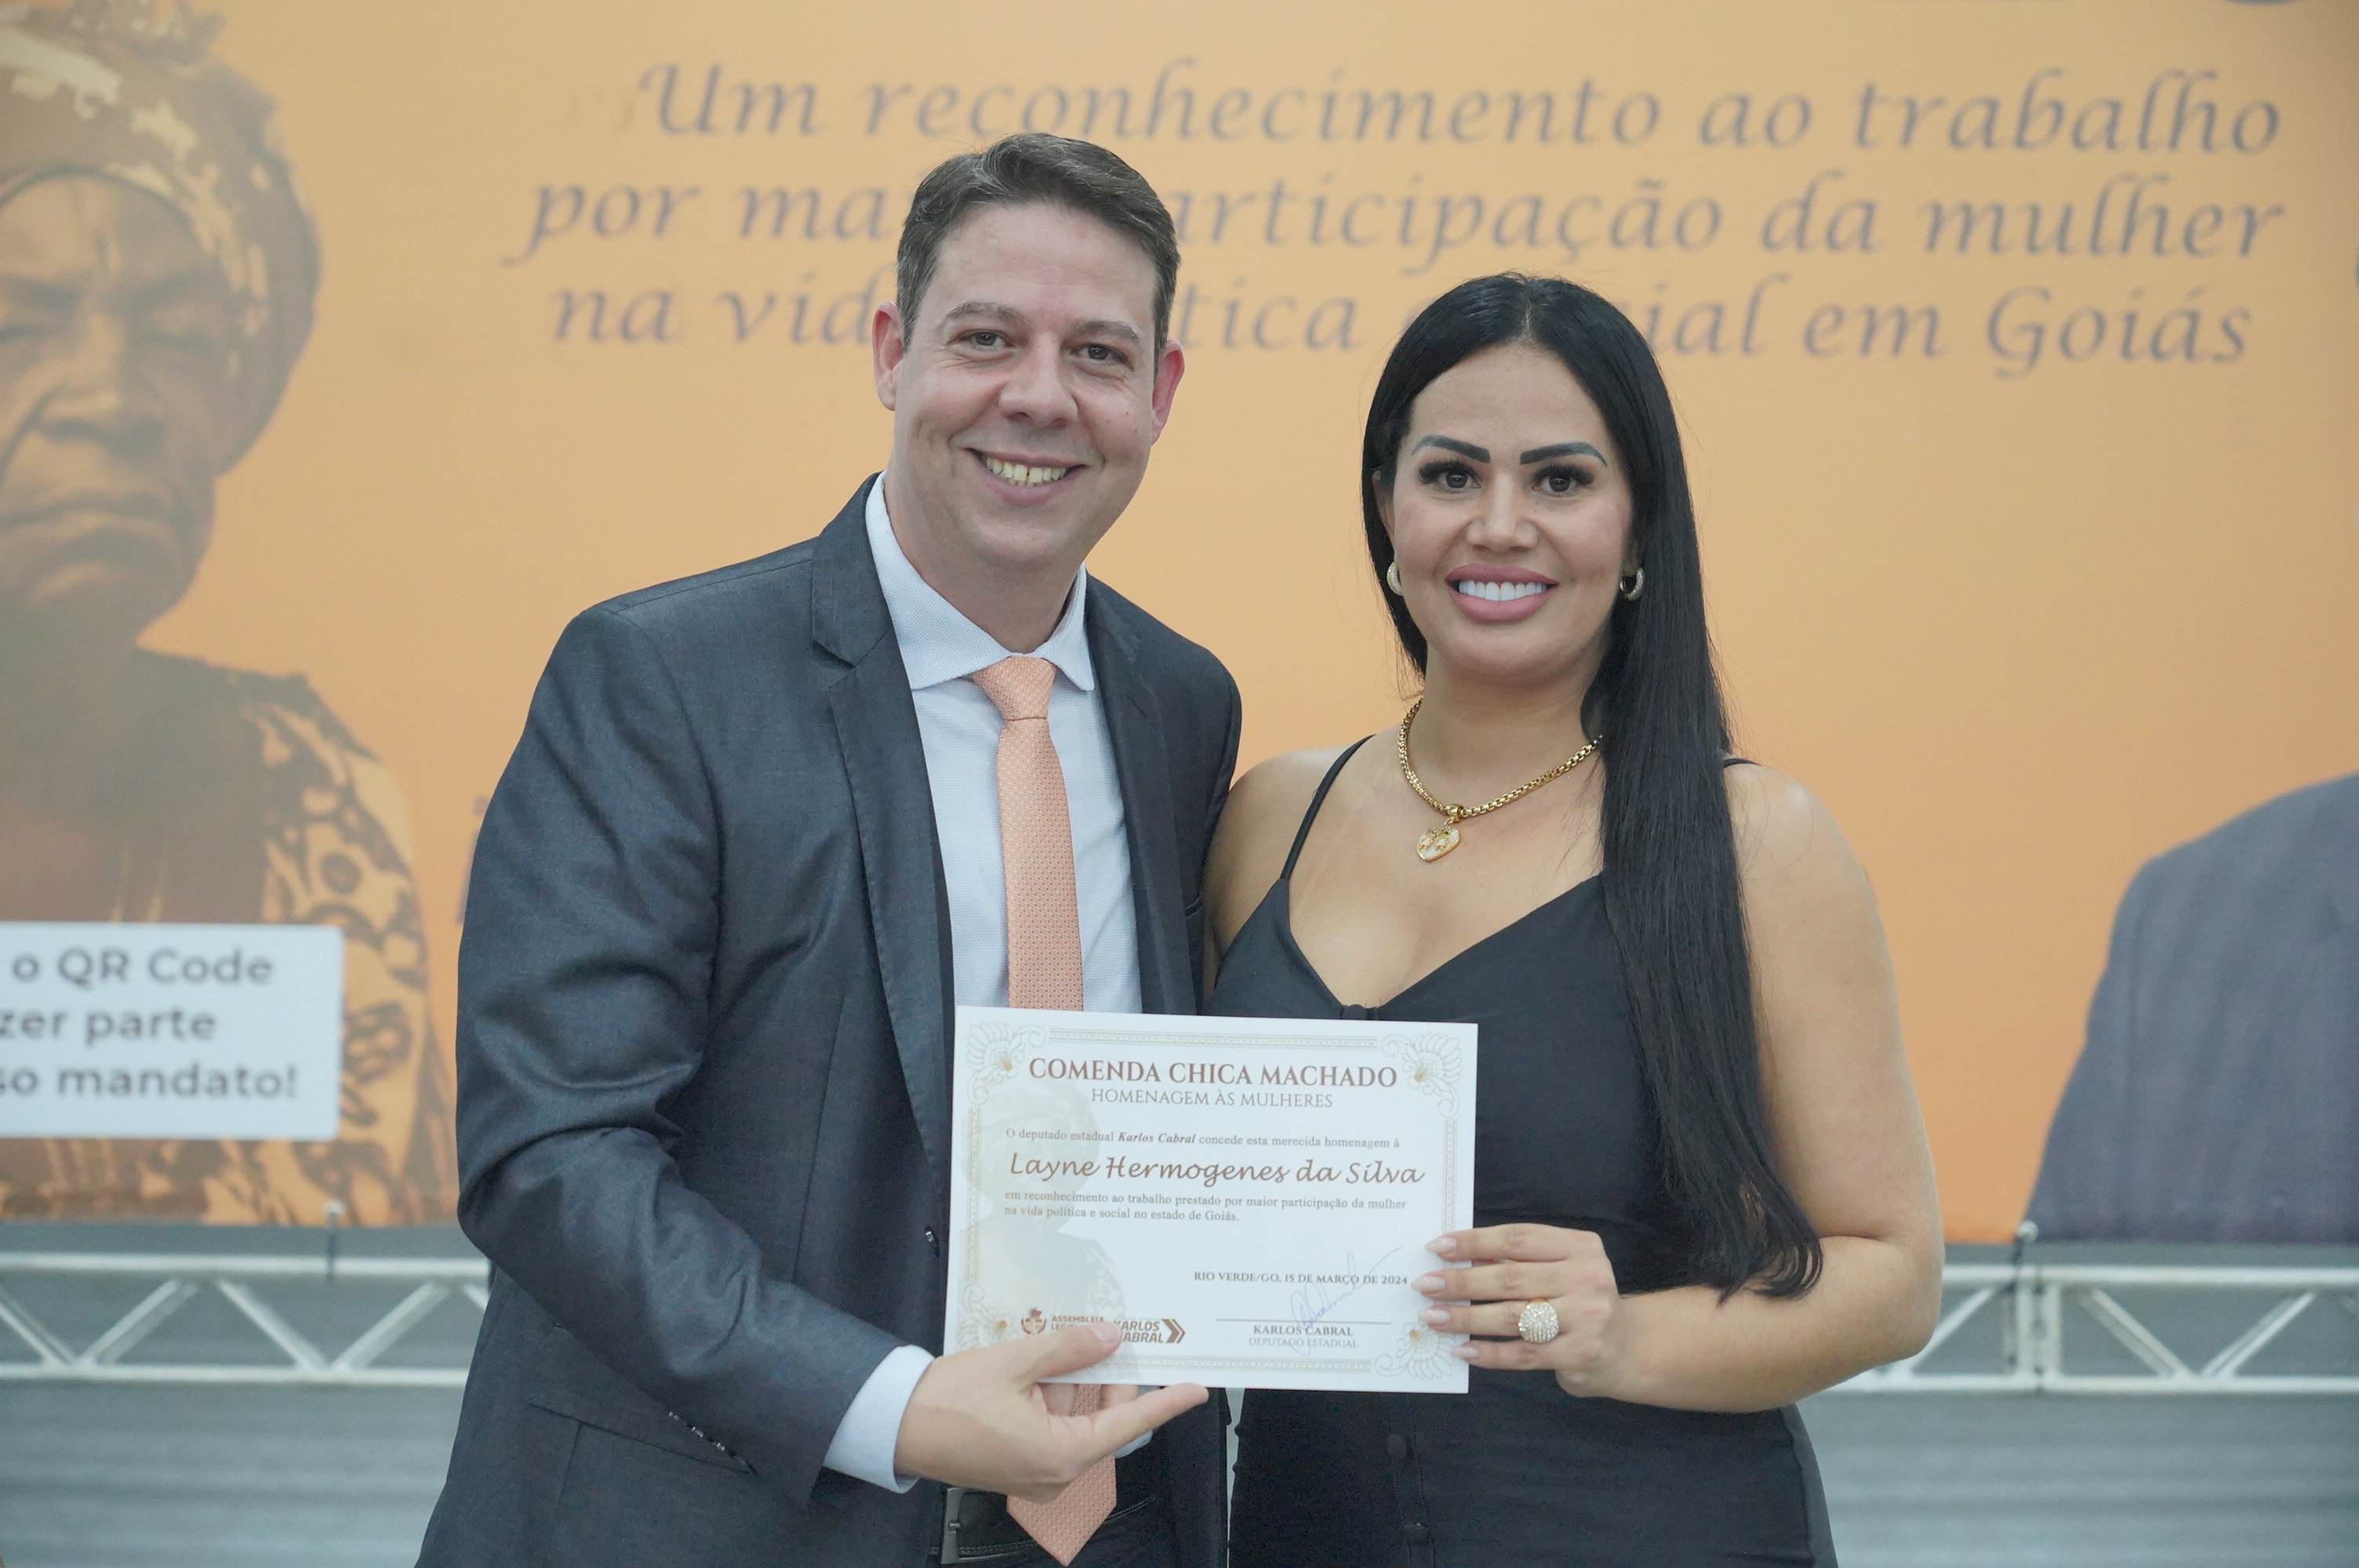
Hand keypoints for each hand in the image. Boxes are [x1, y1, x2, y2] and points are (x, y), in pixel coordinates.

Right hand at [893, 1324, 1206, 1500]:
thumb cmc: (947, 1401)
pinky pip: (1056, 1428)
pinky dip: (1057, 1398)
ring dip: (1078, 1384)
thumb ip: (1068, 1349)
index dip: (1166, 1403)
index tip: (1196, 1389)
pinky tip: (1045, 1367)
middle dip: (1108, 1375)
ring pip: (1079, 1421)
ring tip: (1071, 1343)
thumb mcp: (1015, 1363)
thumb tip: (1109, 1336)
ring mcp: (1037, 1473)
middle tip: (1111, 1333)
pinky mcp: (1020, 1466)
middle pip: (1104, 1417)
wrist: (896, 1426)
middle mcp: (1057, 1473)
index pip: (1130, 1422)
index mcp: (1062, 1455)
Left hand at [1415, 1224, 1624, 1396]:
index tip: (1437, 1247)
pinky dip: (1489, 1353)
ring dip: (1466, 1319)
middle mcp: (1587, 1278)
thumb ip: (1519, 1261)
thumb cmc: (1579, 1300)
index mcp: (1580, 1246)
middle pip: (1510, 1277)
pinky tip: (1462, 1350)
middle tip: (1424, 1285)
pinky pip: (1523, 1354)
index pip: (1517, 1238)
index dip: (1474, 1241)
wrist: (1627, 1348)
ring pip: (1512, 1317)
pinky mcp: (1580, 1354)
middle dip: (1461, 1282)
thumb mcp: (1560, 1269)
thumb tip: (1456, 1258)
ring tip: (1433, 1318)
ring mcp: (1586, 1318)